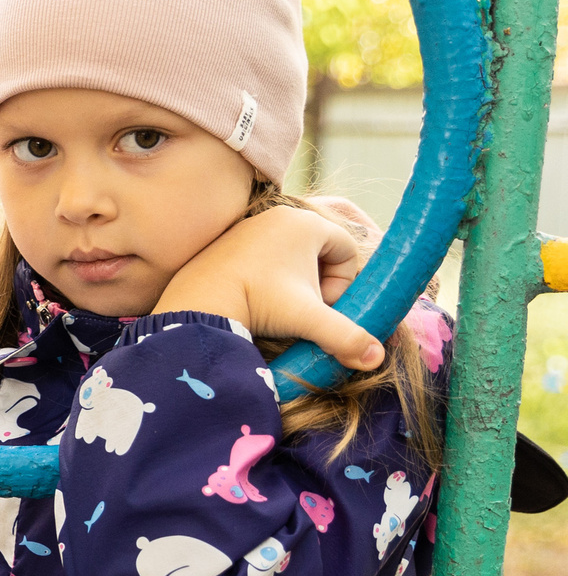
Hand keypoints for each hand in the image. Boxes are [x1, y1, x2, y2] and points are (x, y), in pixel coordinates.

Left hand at [155, 206, 384, 370]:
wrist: (198, 303)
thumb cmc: (258, 304)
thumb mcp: (308, 319)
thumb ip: (347, 336)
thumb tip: (376, 359)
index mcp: (306, 222)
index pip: (347, 250)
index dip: (344, 283)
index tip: (323, 305)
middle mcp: (280, 215)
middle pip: (322, 251)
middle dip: (320, 282)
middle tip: (304, 308)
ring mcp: (252, 224)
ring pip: (294, 254)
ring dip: (296, 281)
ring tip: (279, 305)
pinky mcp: (230, 238)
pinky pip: (266, 254)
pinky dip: (270, 277)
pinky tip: (257, 298)